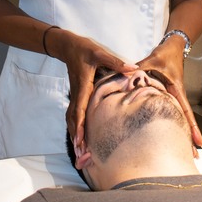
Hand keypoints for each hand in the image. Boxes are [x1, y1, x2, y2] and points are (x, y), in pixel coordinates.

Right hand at [60, 33, 137, 147]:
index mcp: (83, 86)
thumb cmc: (84, 50)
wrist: (68, 46)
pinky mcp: (76, 95)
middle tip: (81, 155)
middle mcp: (77, 94)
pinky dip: (75, 127)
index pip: (80, 109)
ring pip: (72, 119)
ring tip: (79, 152)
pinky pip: (74, 114)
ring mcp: (75, 95)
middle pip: (74, 119)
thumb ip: (116, 62)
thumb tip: (133, 69)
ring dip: (75, 135)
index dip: (80, 126)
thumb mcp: (99, 53)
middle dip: (77, 138)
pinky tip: (79, 136)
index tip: (81, 141)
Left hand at [137, 42, 201, 151]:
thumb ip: (140, 68)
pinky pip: (175, 110)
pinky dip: (177, 121)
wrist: (173, 46)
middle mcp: (177, 94)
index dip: (191, 126)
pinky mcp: (170, 94)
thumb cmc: (166, 53)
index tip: (198, 142)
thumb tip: (127, 74)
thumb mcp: (153, 60)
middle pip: (186, 118)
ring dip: (185, 130)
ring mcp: (175, 95)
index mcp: (176, 88)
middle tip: (195, 154)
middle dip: (191, 135)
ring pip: (181, 115)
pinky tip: (175, 130)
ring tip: (189, 149)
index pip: (185, 110)